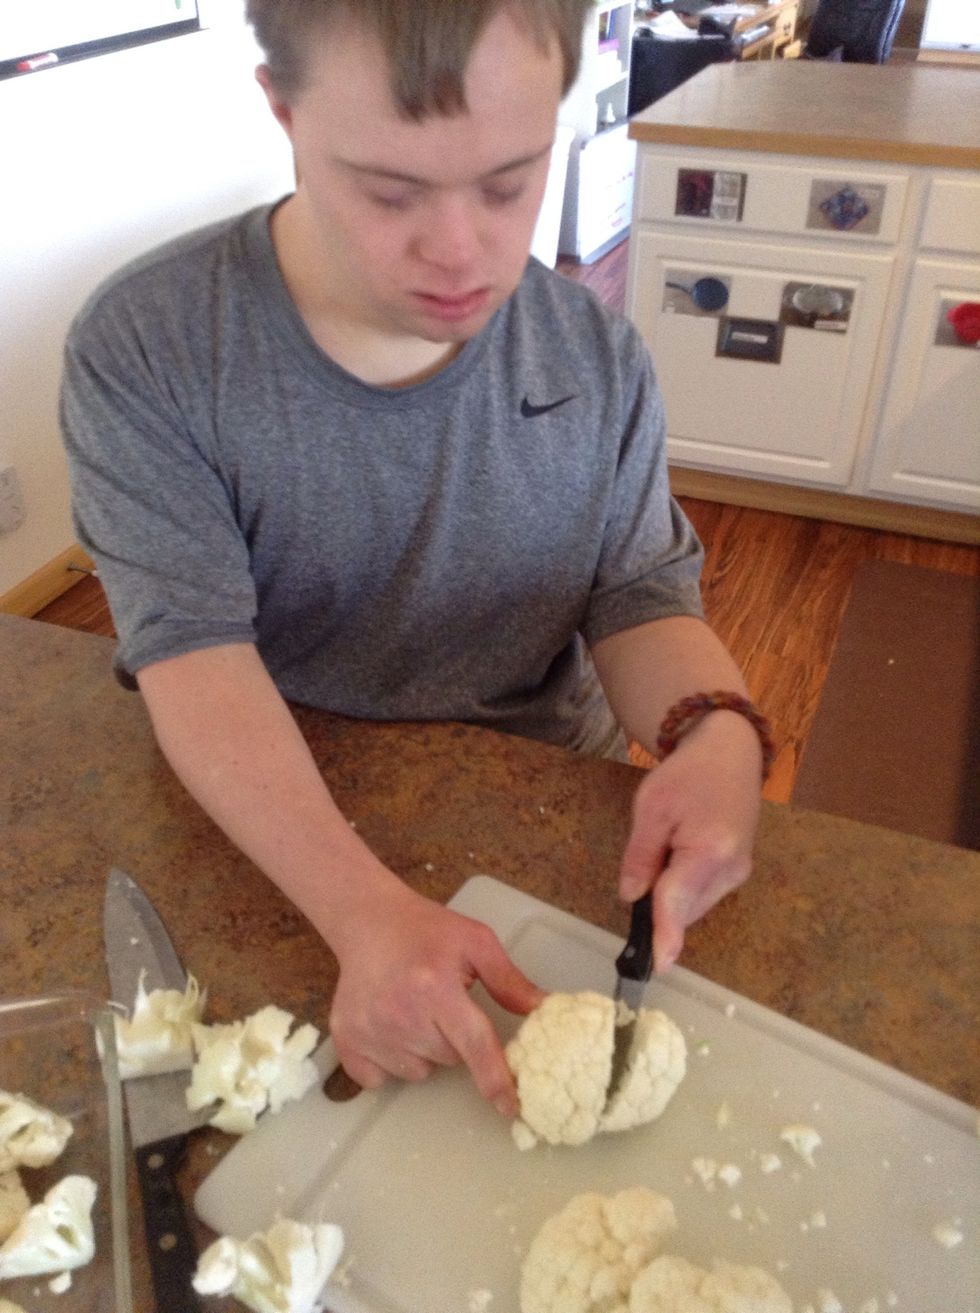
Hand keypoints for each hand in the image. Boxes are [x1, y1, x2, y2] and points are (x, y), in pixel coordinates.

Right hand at [325, 879, 544, 1115]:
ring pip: (418, 1071)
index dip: (495, 1079)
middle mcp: (400, 1013)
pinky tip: (388, 1026)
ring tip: (412, 1009)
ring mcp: (369, 1030)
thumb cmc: (426, 930)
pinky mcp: (346, 1041)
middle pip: (449, 1059)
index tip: (511, 1107)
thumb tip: (543, 1010)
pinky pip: (380, 1079)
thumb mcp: (475, 942)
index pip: (473, 1044)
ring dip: (423, 1051)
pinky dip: (389, 1062)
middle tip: (441, 1003)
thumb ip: (509, 980)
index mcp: (435, 987)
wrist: (367, 920)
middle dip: (453, 1039)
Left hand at [619, 711, 762, 972]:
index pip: (678, 902)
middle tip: (648, 857)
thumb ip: (641, 856)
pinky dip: (684, 886)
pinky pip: (703, 894)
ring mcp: (738, 874)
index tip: (657, 966)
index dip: (665, 936)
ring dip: (671, 893)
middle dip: (658, 901)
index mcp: (710, 851)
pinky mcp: (738, 872)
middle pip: (684, 908)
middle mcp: (731, 870)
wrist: (730, 753)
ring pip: (693, 905)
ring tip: (669, 844)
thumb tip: (630, 897)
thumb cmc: (688, 775)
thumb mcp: (652, 807)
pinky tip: (679, 853)